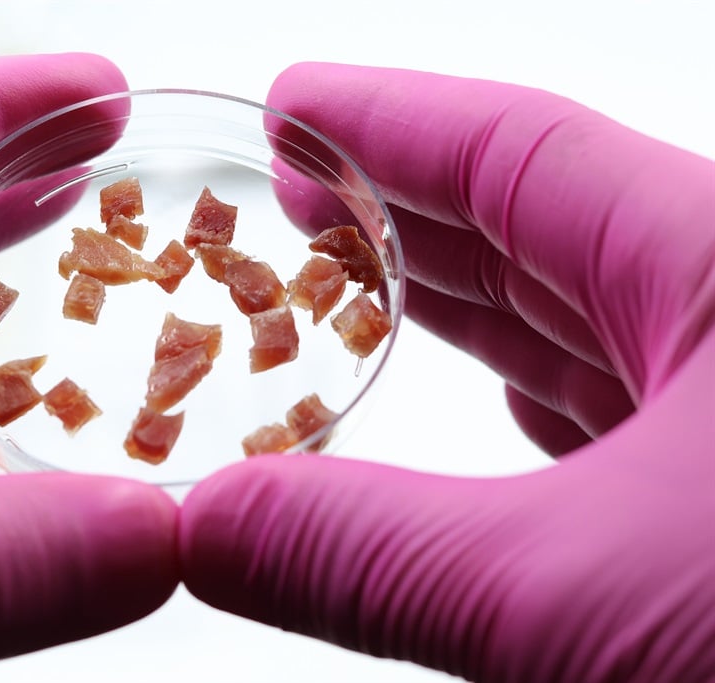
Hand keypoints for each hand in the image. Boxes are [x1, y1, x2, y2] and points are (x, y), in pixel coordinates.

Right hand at [181, 64, 714, 681]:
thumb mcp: (589, 598)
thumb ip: (376, 556)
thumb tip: (202, 529)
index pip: (521, 152)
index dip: (387, 120)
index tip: (293, 105)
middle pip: (545, 221)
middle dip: (407, 206)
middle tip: (295, 197)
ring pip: (584, 323)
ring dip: (463, 308)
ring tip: (359, 289)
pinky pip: (622, 416)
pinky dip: (537, 405)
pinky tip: (499, 404)